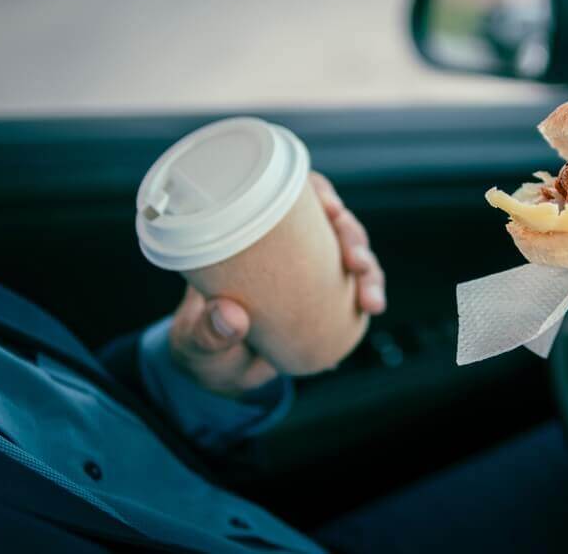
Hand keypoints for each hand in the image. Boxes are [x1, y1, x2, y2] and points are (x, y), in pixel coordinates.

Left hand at [168, 172, 385, 396]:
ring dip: (368, 269)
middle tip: (356, 262)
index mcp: (248, 237)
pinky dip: (369, 292)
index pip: (287, 194)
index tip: (331, 207)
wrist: (219, 374)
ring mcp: (309, 271)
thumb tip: (231, 316)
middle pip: (331, 221)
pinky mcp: (325, 297)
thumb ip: (207, 333)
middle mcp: (284, 247)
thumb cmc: (201, 347)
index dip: (316, 192)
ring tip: (370, 299)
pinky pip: (355, 286)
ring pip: (351, 253)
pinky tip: (371, 305)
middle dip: (352, 236)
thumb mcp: (196, 342)